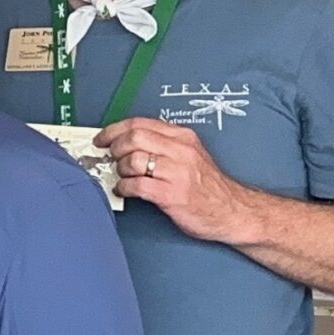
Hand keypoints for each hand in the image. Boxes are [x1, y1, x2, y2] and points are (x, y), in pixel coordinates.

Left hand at [96, 117, 257, 243]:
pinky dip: (123, 187)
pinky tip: (124, 190)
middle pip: (134, 138)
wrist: (231, 210)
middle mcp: (181, 151)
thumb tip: (126, 143)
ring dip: (120, 170)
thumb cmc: (206, 186)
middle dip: (114, 148)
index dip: (114, 130)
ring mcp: (176, 173)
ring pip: (133, 160)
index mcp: (183, 137)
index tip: (102, 138)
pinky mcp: (171, 194)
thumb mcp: (189, 155)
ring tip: (123, 177)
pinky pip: (136, 185)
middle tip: (110, 158)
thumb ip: (162, 145)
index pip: (140, 123)